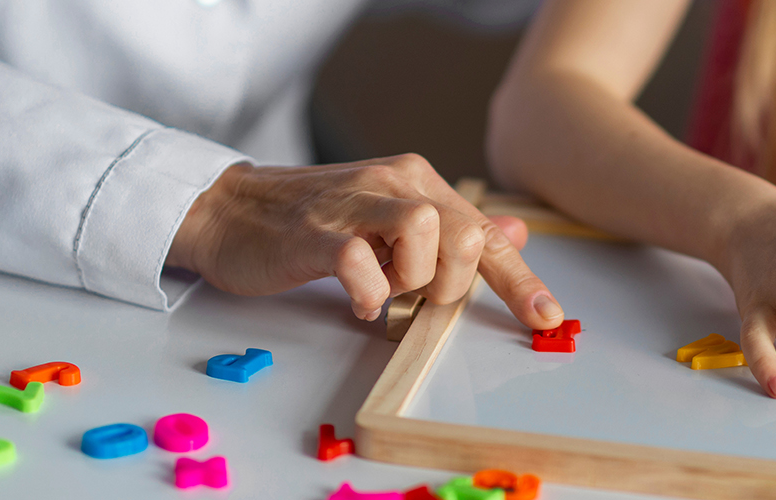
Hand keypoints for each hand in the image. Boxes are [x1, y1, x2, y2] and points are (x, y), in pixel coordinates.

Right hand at [166, 154, 564, 329]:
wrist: (228, 210)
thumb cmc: (312, 222)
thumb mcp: (390, 219)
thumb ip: (454, 227)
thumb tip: (516, 234)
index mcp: (417, 181)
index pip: (486, 233)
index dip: (521, 282)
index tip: (547, 319)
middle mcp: (393, 183)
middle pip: (467, 235)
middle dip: (453, 283)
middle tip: (414, 293)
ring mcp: (353, 206)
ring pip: (426, 236)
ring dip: (412, 282)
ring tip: (382, 288)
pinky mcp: (314, 235)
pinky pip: (362, 265)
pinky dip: (368, 294)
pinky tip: (356, 299)